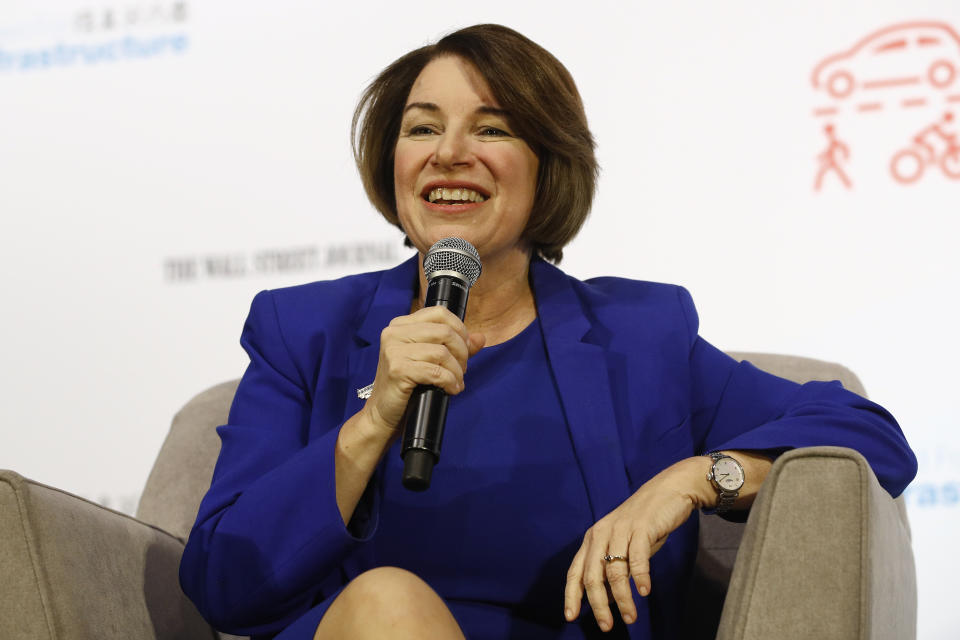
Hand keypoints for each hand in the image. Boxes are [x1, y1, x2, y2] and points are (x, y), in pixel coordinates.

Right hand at [361, 306, 484, 437]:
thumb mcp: (430, 360)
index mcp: (400, 325)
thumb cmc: (406, 386)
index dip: (460, 329)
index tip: (466, 348)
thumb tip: (481, 338)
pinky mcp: (397, 370)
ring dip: (457, 371)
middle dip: (462, 352)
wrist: (382, 413)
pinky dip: (450, 382)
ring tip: (456, 382)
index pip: (439, 313)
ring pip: (442, 352)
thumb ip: (454, 347)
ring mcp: (393, 350)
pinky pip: (436, 372)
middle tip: (462, 370)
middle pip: (445, 332)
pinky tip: (451, 390)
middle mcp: (394, 333)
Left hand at [563, 457, 710, 631]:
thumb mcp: (624, 548)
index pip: (575, 571)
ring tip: (631, 618)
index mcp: (593, 539)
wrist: (667, 492)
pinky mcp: (641, 528)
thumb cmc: (645, 523)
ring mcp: (620, 530)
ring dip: (622, 598)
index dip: (572, 595)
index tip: (570, 617)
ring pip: (614, 571)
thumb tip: (608, 601)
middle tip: (606, 625)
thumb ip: (614, 570)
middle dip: (598, 604)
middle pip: (592, 575)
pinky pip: (637, 557)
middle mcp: (601, 534)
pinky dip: (640, 577)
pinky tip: (644, 592)